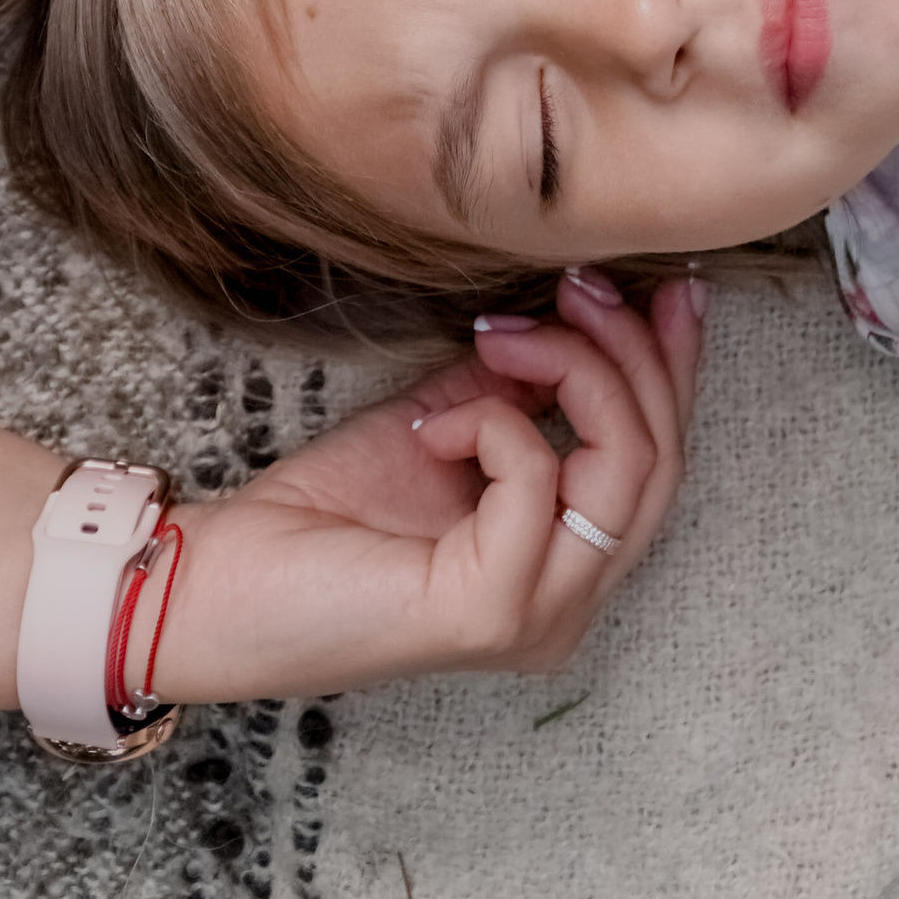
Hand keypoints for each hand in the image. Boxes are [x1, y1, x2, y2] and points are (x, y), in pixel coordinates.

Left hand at [153, 269, 706, 700]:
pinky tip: (434, 425)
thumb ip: (516, 386)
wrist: (224, 582)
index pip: (660, 462)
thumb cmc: (326, 513)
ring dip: (578, 369)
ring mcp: (539, 615)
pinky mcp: (492, 611)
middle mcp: (570, 603)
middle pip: (660, 462)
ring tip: (506, 331)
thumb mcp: (446, 420)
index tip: (667, 282)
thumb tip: (577, 310)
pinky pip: (539, 479)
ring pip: (628, 468)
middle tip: (582, 283)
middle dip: (631, 352)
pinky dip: (495, 421)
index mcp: (565, 566)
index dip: (674, 367)